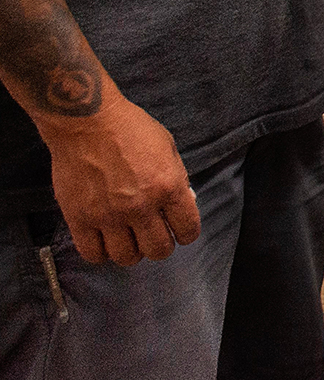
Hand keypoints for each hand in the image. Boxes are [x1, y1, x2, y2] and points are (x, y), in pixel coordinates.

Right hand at [44, 93, 199, 265]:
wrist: (88, 121)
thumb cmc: (131, 129)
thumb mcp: (168, 148)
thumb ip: (176, 178)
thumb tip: (180, 204)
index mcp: (169, 186)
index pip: (187, 229)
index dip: (186, 234)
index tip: (180, 232)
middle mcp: (141, 206)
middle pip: (158, 250)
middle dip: (160, 246)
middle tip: (153, 236)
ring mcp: (108, 215)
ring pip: (126, 257)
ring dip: (131, 251)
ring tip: (129, 239)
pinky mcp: (79, 218)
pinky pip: (92, 254)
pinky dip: (101, 253)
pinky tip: (104, 241)